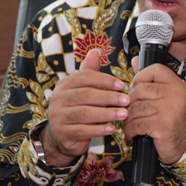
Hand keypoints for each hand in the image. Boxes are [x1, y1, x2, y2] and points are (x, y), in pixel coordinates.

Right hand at [43, 48, 128, 165]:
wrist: (60, 135)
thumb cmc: (77, 107)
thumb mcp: (81, 88)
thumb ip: (89, 71)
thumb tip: (96, 50)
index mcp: (65, 85)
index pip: (84, 77)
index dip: (104, 80)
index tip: (122, 85)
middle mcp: (59, 99)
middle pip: (85, 95)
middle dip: (108, 97)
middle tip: (127, 100)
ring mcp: (59, 116)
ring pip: (84, 113)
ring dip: (106, 113)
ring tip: (123, 114)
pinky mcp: (64, 133)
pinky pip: (82, 131)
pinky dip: (99, 130)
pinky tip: (112, 129)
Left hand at [124, 60, 185, 164]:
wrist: (184, 148)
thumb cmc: (172, 122)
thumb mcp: (166, 97)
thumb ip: (150, 79)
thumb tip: (134, 60)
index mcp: (177, 85)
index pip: (154, 70)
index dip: (140, 77)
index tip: (137, 90)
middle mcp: (176, 95)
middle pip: (139, 90)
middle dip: (130, 103)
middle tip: (132, 113)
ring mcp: (170, 110)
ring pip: (135, 108)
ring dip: (129, 119)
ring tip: (132, 125)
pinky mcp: (162, 126)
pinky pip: (136, 124)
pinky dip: (131, 131)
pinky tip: (134, 134)